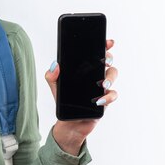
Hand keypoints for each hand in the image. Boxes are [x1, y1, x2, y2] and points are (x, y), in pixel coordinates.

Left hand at [44, 39, 118, 155]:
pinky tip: (99, 100)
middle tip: (104, 61)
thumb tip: (55, 65)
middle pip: (108, 62)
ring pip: (112, 76)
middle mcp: (96, 76)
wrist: (69, 122)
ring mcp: (102, 88)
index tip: (108, 42)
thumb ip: (52, 76)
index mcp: (85, 69)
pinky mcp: (105, 100)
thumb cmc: (64, 101)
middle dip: (109, 58)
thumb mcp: (55, 86)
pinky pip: (113, 95)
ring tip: (102, 85)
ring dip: (110, 78)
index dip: (104, 46)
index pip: (96, 54)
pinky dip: (108, 97)